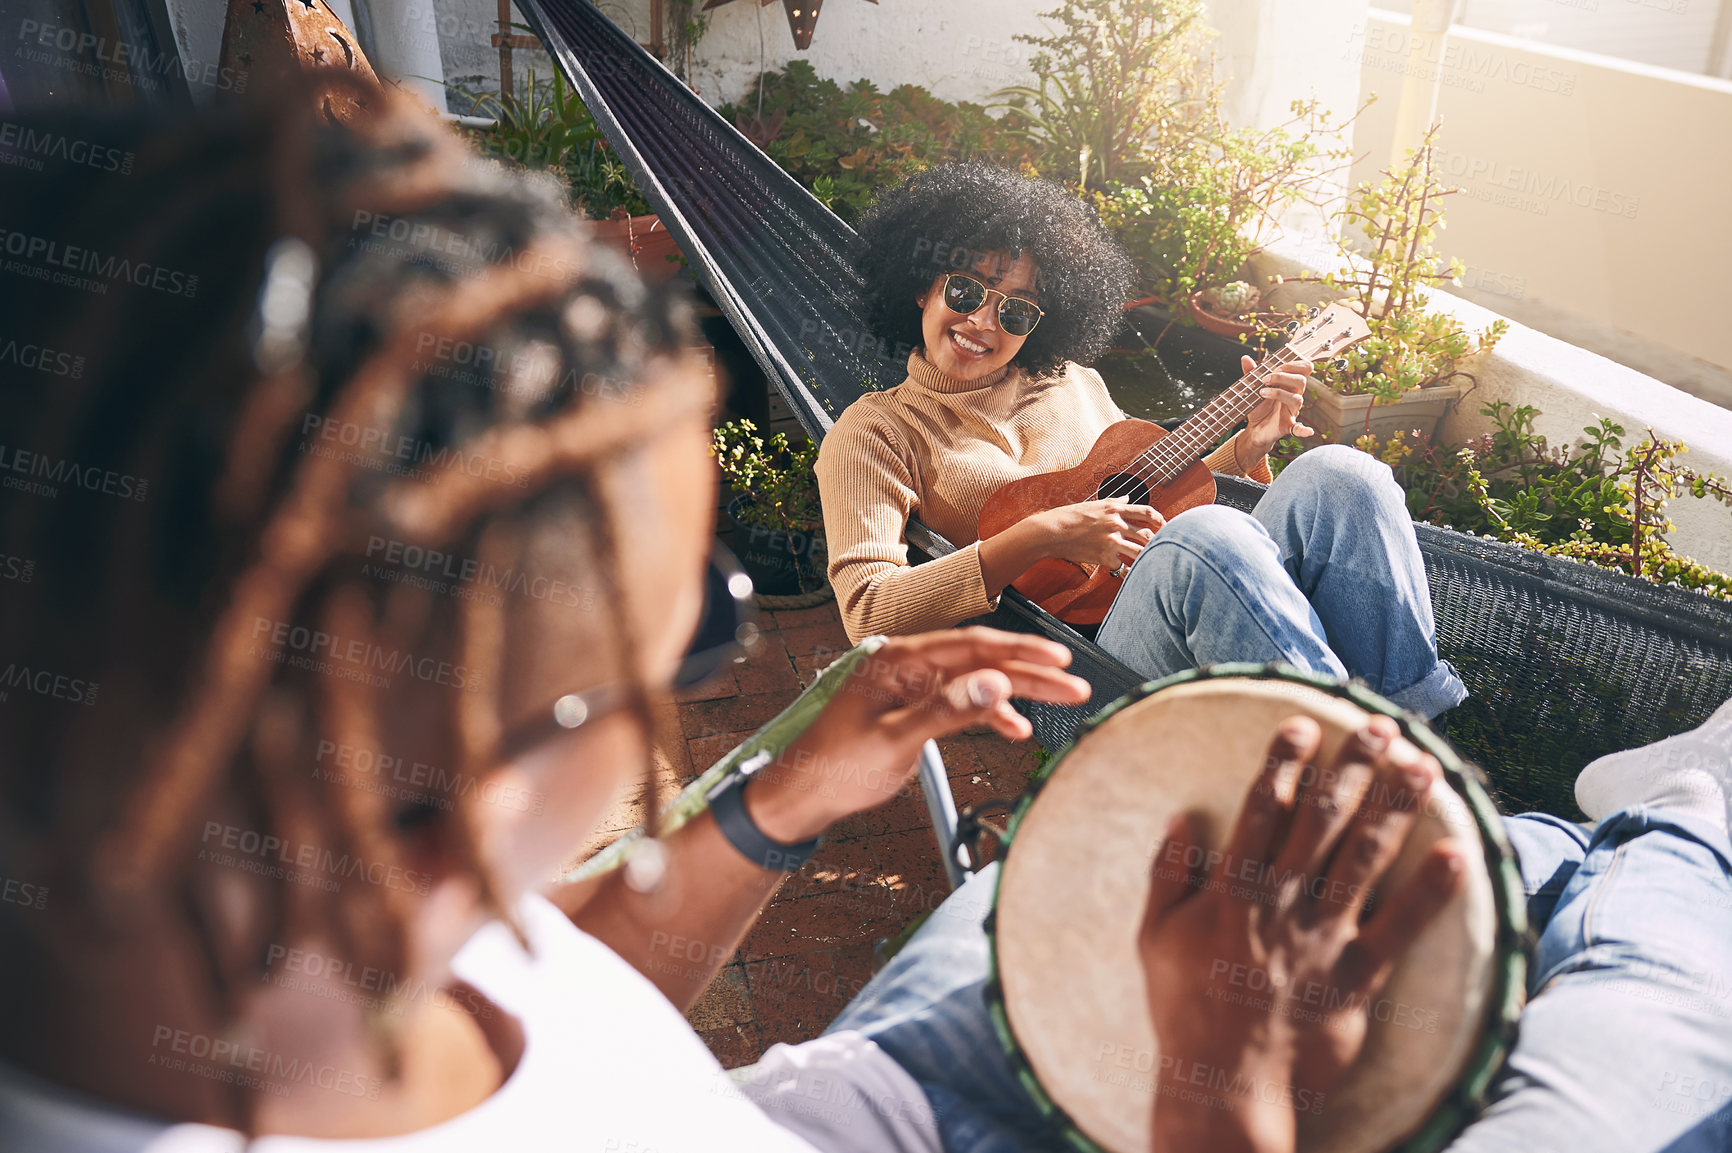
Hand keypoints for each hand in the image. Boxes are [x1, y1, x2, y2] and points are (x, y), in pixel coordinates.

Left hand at [745, 629, 1089, 841]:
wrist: (801, 794)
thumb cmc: (836, 767)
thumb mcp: (896, 742)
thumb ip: (946, 711)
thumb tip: (995, 684)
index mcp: (898, 660)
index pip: (971, 646)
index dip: (1021, 652)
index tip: (1060, 660)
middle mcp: (906, 665)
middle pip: (980, 660)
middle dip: (1030, 671)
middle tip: (1074, 684)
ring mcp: (910, 686)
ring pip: (975, 680)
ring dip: (1015, 693)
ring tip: (1059, 700)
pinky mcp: (912, 707)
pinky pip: (960, 701)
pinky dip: (987, 713)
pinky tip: (1013, 727)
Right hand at [1036, 498, 1165, 572]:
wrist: (1052, 531)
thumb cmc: (1069, 516)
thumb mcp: (1093, 504)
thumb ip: (1114, 502)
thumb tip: (1128, 498)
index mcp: (1114, 509)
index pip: (1146, 512)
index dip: (1160, 519)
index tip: (1164, 525)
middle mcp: (1116, 524)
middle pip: (1147, 534)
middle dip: (1157, 541)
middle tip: (1163, 547)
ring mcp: (1111, 541)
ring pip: (1139, 552)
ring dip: (1147, 557)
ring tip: (1151, 562)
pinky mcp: (1104, 556)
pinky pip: (1121, 566)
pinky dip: (1125, 571)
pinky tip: (1127, 574)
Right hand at [1139, 715, 1464, 1152]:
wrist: (1223, 1083)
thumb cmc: (1184, 1009)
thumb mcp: (1155, 938)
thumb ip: (1168, 876)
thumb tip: (1181, 820)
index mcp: (1232, 890)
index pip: (1263, 808)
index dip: (1286, 762)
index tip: (1305, 724)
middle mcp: (1281, 903)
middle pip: (1323, 820)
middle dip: (1354, 767)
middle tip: (1380, 726)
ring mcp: (1322, 938)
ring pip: (1365, 859)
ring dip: (1396, 808)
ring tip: (1424, 766)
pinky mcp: (1356, 977)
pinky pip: (1399, 928)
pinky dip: (1430, 892)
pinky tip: (1457, 854)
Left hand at [1238, 355, 1312, 463]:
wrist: (1255, 428)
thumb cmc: (1259, 406)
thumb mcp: (1253, 388)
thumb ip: (1251, 373)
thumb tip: (1245, 358)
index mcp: (1290, 384)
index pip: (1304, 368)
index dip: (1292, 364)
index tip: (1274, 367)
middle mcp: (1294, 395)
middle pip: (1301, 381)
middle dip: (1282, 376)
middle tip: (1264, 379)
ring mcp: (1292, 411)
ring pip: (1297, 399)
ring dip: (1278, 393)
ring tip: (1261, 393)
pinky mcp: (1288, 425)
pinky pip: (1299, 428)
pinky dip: (1304, 429)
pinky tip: (1308, 432)